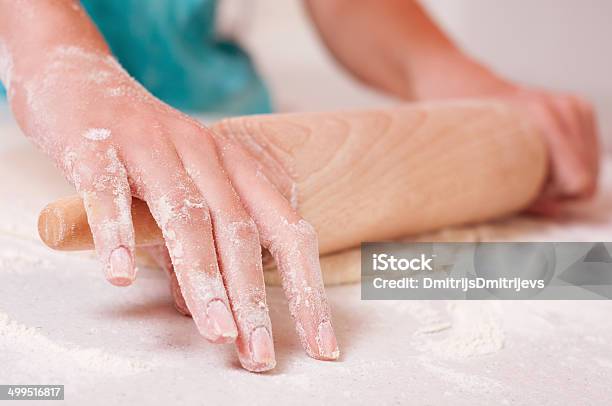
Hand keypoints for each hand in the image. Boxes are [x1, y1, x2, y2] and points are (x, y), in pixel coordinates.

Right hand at [10, 46, 338, 370]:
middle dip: (254, 297)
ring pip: (186, 216)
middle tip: (260, 354)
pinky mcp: (99, 141)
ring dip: (203, 278)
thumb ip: (194, 243)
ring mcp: (153, 144)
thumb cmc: (143, 145)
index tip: (321, 344)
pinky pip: (110, 189)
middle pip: (239, 230)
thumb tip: (198, 302)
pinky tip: (121, 275)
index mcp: (236, 165)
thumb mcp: (182, 191)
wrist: (80, 77)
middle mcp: (204, 153)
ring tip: (217, 332)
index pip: (286, 231)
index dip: (307, 289)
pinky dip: (117, 231)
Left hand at [410, 55, 599, 213]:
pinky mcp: (580, 107)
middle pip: (586, 179)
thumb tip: (556, 209)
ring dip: (561, 176)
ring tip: (527, 164)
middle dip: (556, 188)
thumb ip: (521, 193)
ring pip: (590, 169)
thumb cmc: (469, 132)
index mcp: (543, 117)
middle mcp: (565, 108)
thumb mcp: (481, 168)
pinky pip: (588, 155)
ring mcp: (576, 105)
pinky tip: (539, 156)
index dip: (549, 196)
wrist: (467, 90)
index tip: (518, 187)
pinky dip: (566, 163)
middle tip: (520, 178)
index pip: (578, 182)